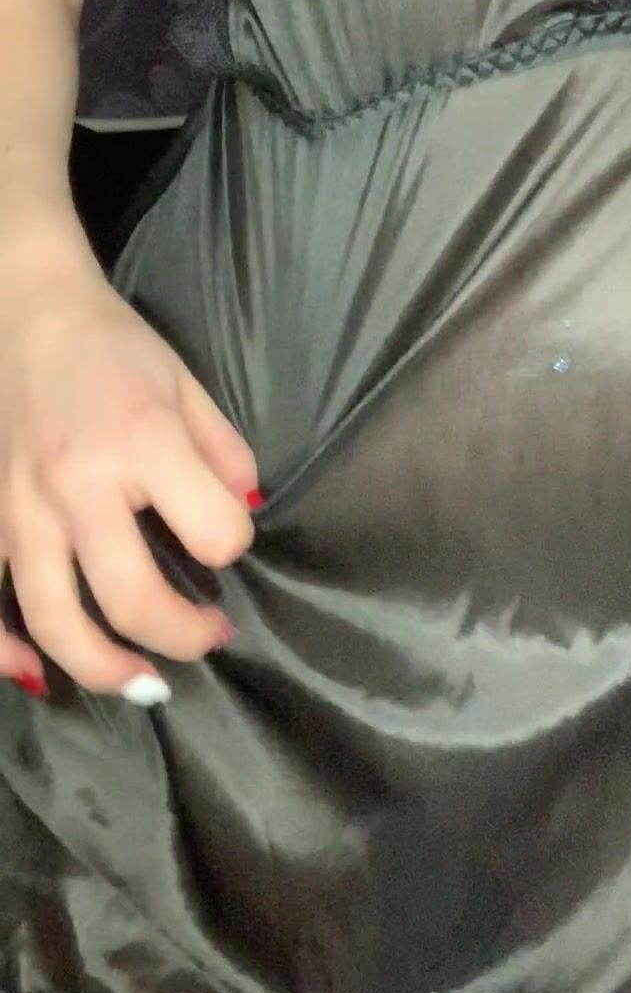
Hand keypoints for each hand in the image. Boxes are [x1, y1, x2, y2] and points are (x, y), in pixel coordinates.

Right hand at [0, 269, 260, 701]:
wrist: (19, 310)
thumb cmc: (110, 345)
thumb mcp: (184, 383)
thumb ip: (221, 452)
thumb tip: (245, 513)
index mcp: (142, 442)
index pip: (214, 532)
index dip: (232, 545)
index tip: (228, 539)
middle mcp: (77, 484)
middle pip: (133, 598)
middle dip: (183, 635)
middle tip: (210, 638)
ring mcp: (21, 508)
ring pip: (55, 620)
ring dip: (105, 668)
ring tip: (143, 682)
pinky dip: (9, 650)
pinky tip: (41, 673)